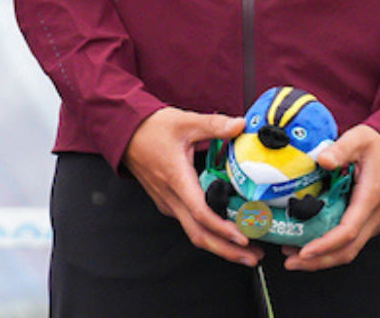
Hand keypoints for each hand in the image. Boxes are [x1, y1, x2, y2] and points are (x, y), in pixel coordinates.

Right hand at [121, 106, 257, 265]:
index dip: (222, 228)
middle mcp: (171, 197)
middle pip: (199, 234)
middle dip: (227, 250)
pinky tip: (228, 233)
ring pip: (194, 232)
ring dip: (220, 245)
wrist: (125, 134)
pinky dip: (210, 233)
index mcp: (177, 179)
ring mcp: (169, 202)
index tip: (243, 237)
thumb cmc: (152, 129)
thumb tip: (240, 125)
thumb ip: (214, 124)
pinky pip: (190, 223)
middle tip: (254, 257)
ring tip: (246, 252)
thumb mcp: (185, 121)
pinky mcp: (169, 202)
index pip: (200, 213)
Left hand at [283, 124, 379, 270]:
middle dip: (318, 261)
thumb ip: (340, 149)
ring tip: (295, 256)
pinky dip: (333, 249)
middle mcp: (377, 215)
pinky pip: (354, 242)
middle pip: (348, 250)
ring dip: (323, 258)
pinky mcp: (375, 223)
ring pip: (351, 250)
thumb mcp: (359, 138)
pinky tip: (313, 243)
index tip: (304, 251)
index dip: (325, 245)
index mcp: (372, 196)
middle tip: (291, 262)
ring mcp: (378, 221)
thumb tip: (323, 160)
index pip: (348, 231)